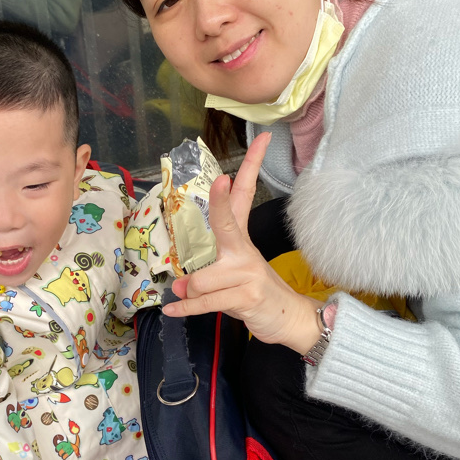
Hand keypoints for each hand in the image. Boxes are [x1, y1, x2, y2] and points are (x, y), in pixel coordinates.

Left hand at [163, 132, 321, 352]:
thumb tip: (178, 285)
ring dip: (191, 293)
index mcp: (240, 239)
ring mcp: (247, 273)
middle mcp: (244, 252)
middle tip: (221, 181)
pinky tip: (173, 308)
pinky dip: (186, 307)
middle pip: (228, 221)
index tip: (262, 141)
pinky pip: (206, 301)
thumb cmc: (251, 292)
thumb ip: (201, 275)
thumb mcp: (230, 274)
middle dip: (222, 203)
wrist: (286, 318)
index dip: (250, 167)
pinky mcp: (247, 296)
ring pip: (201, 279)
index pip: (244, 196)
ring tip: (198, 298)